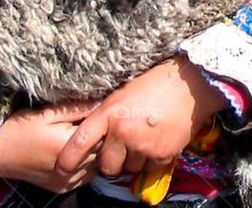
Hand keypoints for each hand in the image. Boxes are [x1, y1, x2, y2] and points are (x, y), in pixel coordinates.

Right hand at [0, 101, 99, 192]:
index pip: (102, 135)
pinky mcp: (62, 188)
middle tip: (96, 124)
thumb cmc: (22, 129)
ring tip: (87, 138)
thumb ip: (78, 108)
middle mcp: (69, 169)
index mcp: (67, 147)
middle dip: (102, 137)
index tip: (101, 114)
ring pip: (97, 166)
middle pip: (102, 152)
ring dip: (96, 152)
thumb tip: (102, 102)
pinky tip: (79, 153)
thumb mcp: (48, 112)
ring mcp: (66, 182)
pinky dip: (88, 165)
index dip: (104, 123)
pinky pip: (86, 177)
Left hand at [56, 55, 227, 176]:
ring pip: (130, 168)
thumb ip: (108, 117)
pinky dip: (154, 159)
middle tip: (124, 146)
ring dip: (135, 159)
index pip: (80, 142)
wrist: (190, 84)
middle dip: (113, 161)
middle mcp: (122, 131)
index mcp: (109, 112)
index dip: (68, 159)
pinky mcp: (162, 154)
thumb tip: (95, 138)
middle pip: (106, 166)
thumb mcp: (123, 94)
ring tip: (146, 137)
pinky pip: (150, 168)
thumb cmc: (155, 84)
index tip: (61, 168)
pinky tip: (160, 140)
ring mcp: (142, 145)